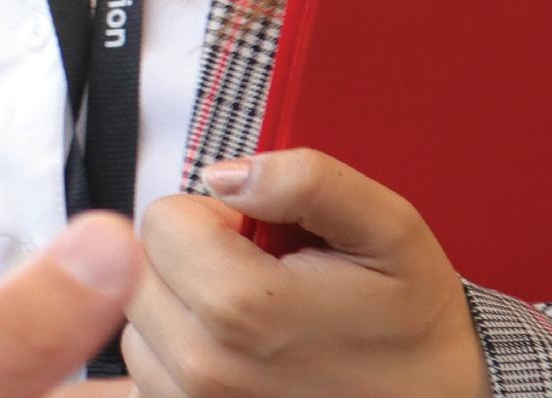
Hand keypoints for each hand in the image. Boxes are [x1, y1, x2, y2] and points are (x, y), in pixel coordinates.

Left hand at [120, 151, 490, 397]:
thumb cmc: (412, 319)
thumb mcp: (386, 226)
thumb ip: (305, 179)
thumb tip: (225, 175)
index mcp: (241, 306)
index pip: (161, 220)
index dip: (212, 217)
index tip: (260, 241)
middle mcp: (206, 368)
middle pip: (140, 271)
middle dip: (191, 260)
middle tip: (260, 279)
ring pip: (139, 326)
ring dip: (181, 312)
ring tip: (253, 322)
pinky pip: (150, 378)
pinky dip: (181, 360)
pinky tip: (238, 358)